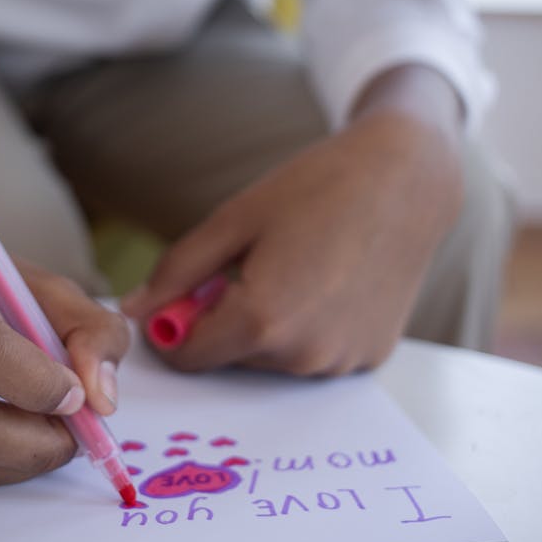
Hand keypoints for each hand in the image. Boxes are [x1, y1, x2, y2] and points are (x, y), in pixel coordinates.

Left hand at [123, 67, 463, 376]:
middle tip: (248, 263)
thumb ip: (177, 272)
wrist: (407, 179)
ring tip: (295, 266)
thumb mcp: (233, 219)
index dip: (174, 325)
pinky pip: (313, 355)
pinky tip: (327, 282)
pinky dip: (306, 329)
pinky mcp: (369, 357)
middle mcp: (304, 355)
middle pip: (230, 358)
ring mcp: (341, 361)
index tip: (185, 291)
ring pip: (272, 359)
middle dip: (223, 320)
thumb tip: (134, 311)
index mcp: (263, 320)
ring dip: (265, 326)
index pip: (187, 357)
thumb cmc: (318, 188)